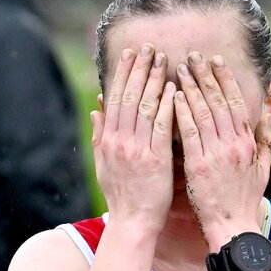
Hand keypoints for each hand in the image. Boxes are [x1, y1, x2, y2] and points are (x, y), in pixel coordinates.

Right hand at [91, 44, 175, 234]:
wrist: (133, 223)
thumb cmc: (122, 197)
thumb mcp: (103, 166)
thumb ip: (99, 136)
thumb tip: (95, 109)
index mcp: (109, 141)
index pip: (116, 99)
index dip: (124, 74)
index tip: (131, 54)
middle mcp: (121, 142)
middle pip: (130, 97)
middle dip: (140, 69)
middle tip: (150, 47)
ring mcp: (138, 150)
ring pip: (145, 107)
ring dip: (154, 80)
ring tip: (164, 59)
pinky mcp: (156, 160)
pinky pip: (162, 127)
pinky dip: (167, 105)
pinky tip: (174, 89)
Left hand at [174, 53, 270, 247]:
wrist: (233, 227)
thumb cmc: (245, 200)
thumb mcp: (262, 168)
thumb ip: (264, 139)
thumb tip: (267, 114)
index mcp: (248, 143)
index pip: (235, 103)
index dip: (225, 79)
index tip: (215, 61)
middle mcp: (234, 144)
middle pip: (218, 101)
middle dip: (206, 75)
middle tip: (193, 55)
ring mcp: (216, 154)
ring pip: (203, 112)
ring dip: (191, 87)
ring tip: (179, 68)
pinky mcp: (199, 165)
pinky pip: (190, 132)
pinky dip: (182, 112)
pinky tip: (174, 96)